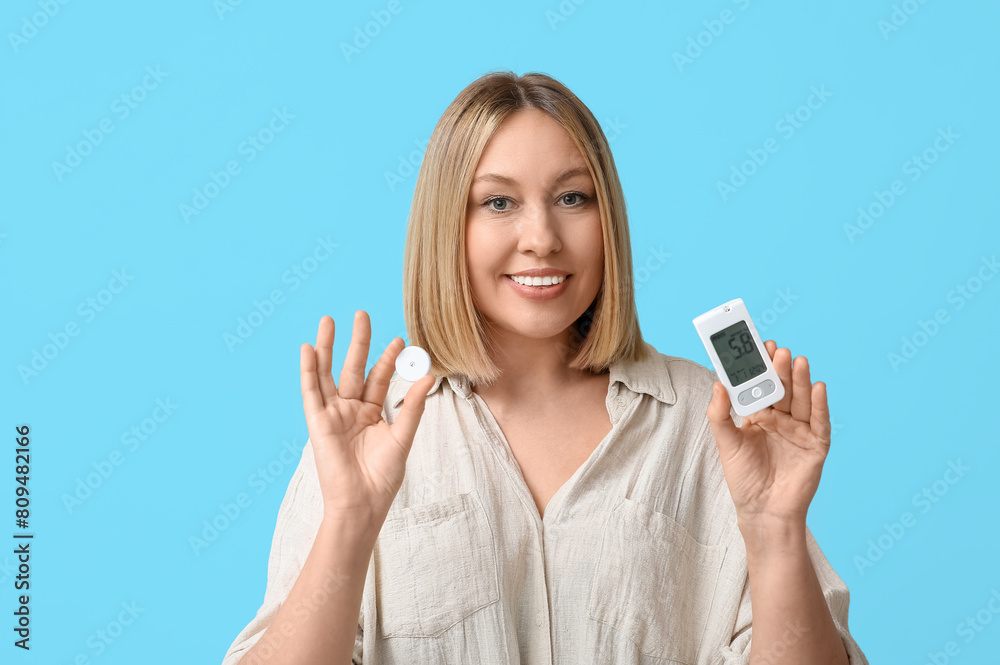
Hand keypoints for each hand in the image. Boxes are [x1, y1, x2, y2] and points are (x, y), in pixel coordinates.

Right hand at [300, 311, 434, 526]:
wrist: (362, 503)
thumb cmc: (382, 477)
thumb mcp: (402, 437)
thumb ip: (412, 407)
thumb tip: (429, 377)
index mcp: (372, 414)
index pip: (379, 378)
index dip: (387, 358)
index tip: (400, 339)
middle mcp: (351, 410)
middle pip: (353, 368)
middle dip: (358, 341)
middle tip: (363, 314)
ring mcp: (333, 415)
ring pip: (328, 373)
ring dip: (326, 347)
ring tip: (328, 320)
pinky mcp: (317, 422)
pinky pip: (311, 391)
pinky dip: (308, 370)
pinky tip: (307, 348)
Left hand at [706, 340, 830, 528]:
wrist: (761, 510)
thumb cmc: (744, 478)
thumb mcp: (726, 443)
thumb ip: (720, 414)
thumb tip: (717, 383)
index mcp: (760, 414)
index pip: (762, 385)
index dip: (762, 366)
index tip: (760, 345)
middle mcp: (782, 419)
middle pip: (783, 389)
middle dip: (781, 369)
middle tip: (778, 351)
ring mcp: (800, 431)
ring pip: (802, 400)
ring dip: (801, 380)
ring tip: (798, 361)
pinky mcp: (816, 445)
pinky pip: (819, 422)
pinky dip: (820, 405)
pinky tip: (818, 387)